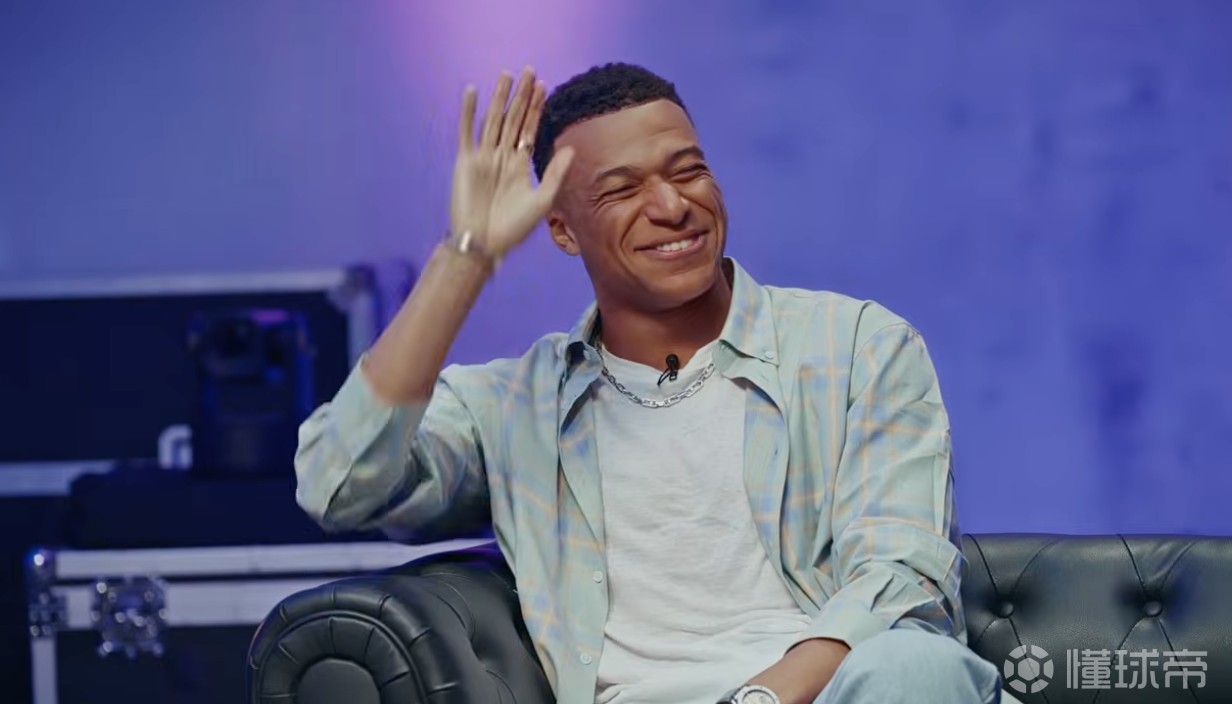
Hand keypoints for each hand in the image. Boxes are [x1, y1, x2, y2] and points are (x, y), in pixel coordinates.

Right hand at [449, 67, 575, 257]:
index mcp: (519, 166)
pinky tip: (473, 92)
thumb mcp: (543, 200)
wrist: (484, 244)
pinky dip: (469, 112)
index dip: (536, 108)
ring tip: (506, 75)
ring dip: (499, 97)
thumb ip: (556, 173)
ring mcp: (483, 158)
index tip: (544, 86)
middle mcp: (502, 158)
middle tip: (529, 71)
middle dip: (521, 96)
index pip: (529, 129)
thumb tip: (571, 148)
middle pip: (513, 119)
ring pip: (493, 121)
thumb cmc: (514, 229)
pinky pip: (467, 132)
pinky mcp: (466, 162)